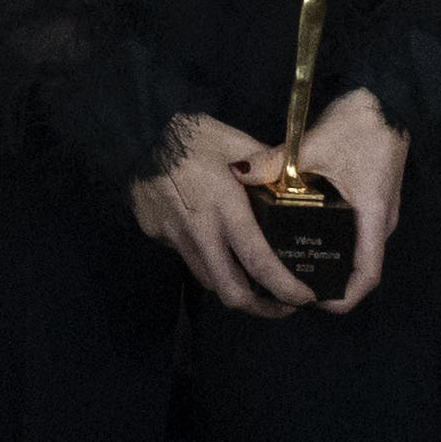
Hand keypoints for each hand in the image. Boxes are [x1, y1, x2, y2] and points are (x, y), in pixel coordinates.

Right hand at [129, 112, 318, 317]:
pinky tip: (216, 245)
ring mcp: (174, 238)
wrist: (135, 132)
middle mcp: (200, 232)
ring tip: (255, 282)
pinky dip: (208, 261)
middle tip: (283, 306)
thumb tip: (295, 180)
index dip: (285, 287)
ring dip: (235, 287)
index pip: (259, 262)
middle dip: (262, 309)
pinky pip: (188, 257)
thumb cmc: (190, 135)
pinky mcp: (157, 236)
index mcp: (225, 208)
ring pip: (209, 279)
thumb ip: (267, 164)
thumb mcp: (234, 140)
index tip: (305, 297)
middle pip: (231, 292)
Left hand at [289, 91, 412, 312]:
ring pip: (355, 247)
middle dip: (328, 279)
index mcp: (373, 217)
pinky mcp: (371, 196)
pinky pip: (354, 228)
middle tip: (291, 280)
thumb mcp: (315, 144)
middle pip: (358, 265)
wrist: (388, 95)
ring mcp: (378, 209)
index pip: (366, 275)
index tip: (314, 302)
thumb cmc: (361, 123)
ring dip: (330, 257)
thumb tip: (238, 173)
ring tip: (290, 257)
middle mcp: (380, 221)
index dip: (342, 297)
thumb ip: (275, 161)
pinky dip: (331, 235)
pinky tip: (301, 226)